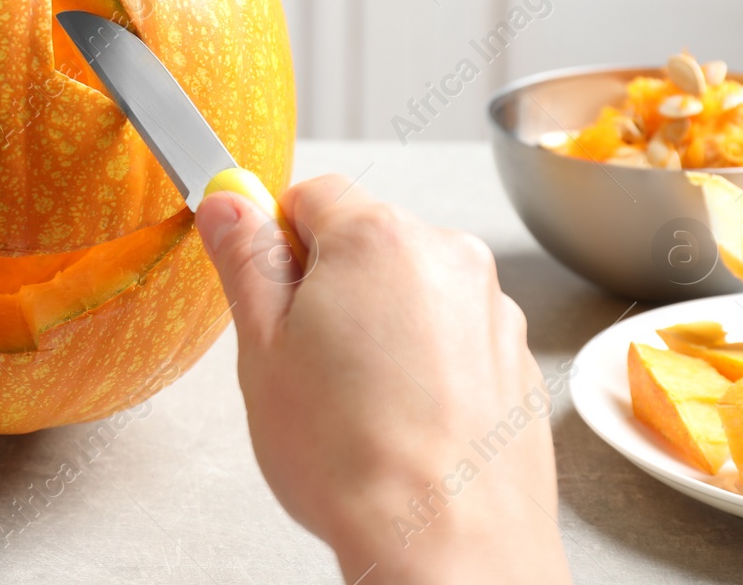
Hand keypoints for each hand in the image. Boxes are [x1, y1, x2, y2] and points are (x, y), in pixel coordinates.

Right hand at [194, 175, 569, 583]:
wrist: (449, 549)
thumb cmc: (353, 459)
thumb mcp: (262, 349)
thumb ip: (245, 260)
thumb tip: (226, 205)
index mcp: (380, 238)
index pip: (311, 193)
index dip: (275, 242)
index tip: (264, 290)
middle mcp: (449, 257)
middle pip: (366, 240)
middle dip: (328, 285)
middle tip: (303, 361)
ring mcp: (494, 310)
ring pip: (410, 292)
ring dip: (379, 326)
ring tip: (355, 405)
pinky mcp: (516, 362)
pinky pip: (453, 338)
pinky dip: (426, 365)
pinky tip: (401, 423)